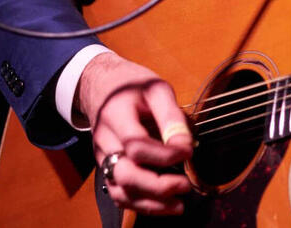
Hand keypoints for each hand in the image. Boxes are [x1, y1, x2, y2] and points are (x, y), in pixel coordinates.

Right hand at [77, 52, 192, 215]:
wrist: (103, 87)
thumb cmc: (134, 86)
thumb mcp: (156, 88)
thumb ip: (171, 116)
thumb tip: (186, 147)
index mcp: (116, 115)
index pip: (135, 144)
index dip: (163, 154)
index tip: (188, 152)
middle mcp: (105, 140)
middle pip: (125, 174)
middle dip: (157, 186)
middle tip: (185, 185)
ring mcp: (102, 158)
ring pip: (120, 192)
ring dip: (151, 203)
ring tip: (179, 204)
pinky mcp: (106, 169)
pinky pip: (119, 195)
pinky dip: (142, 205)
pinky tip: (165, 205)